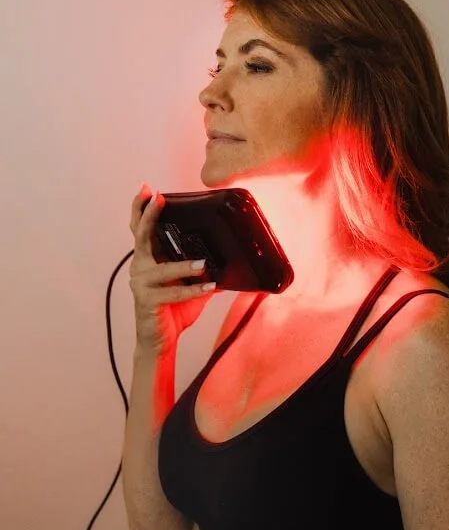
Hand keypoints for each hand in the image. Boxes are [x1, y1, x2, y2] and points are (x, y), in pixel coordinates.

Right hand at [128, 184, 216, 355]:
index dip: (142, 208)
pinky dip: (192, 290)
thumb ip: (203, 270)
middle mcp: (140, 267)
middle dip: (150, 215)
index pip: (141, 229)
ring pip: (162, 268)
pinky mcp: (147, 300)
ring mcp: (140, 283)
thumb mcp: (192, 284)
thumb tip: (228, 259)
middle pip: (141, 236)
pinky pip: (172, 292)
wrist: (162, 340)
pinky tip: (208, 287)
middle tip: (158, 198)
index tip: (146, 189)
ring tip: (202, 264)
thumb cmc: (174, 310)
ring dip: (183, 266)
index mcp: (148, 258)